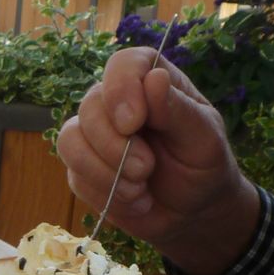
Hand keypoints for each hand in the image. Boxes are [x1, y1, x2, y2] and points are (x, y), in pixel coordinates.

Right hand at [57, 47, 259, 274]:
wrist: (192, 210)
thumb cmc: (203, 166)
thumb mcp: (203, 138)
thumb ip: (177, 110)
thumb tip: (153, 78)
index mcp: (150, 81)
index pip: (122, 65)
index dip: (120, 89)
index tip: (132, 123)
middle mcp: (116, 103)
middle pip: (89, 106)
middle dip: (114, 146)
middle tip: (145, 169)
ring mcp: (95, 136)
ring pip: (70, 141)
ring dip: (103, 172)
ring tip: (139, 189)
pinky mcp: (82, 168)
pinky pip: (75, 176)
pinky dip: (104, 194)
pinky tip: (134, 200)